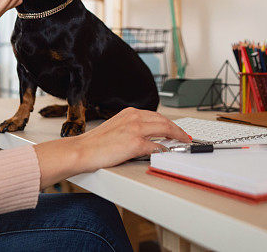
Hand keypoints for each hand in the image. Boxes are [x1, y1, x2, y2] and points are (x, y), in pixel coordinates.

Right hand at [75, 108, 191, 171]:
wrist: (81, 151)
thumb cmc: (95, 143)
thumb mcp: (116, 128)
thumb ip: (132, 128)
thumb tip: (147, 137)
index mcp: (129, 113)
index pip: (156, 115)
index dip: (169, 123)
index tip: (176, 129)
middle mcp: (134, 117)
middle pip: (164, 121)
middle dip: (177, 129)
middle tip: (184, 137)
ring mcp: (136, 129)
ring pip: (165, 129)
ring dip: (176, 137)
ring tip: (182, 143)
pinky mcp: (135, 143)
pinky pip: (157, 146)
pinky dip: (165, 150)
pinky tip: (168, 153)